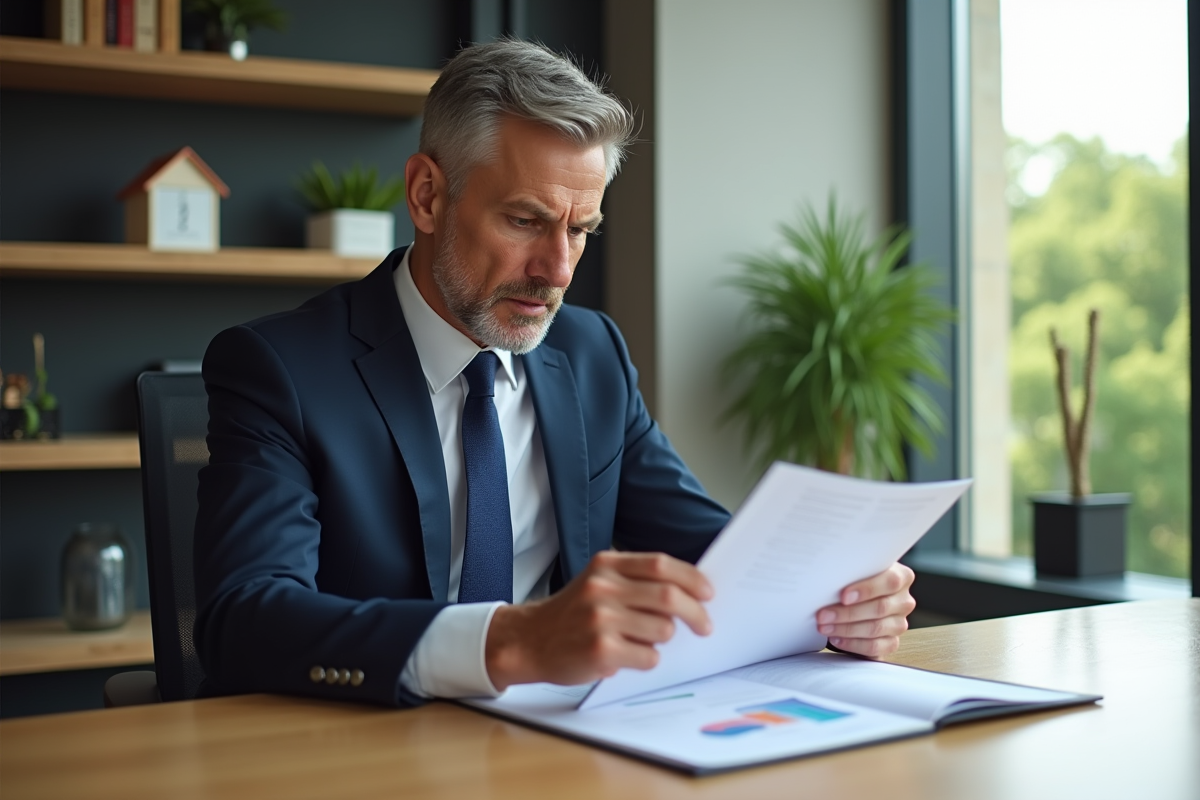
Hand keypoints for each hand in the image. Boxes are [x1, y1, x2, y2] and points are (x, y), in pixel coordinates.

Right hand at [484, 551, 713, 690]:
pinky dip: (649, 659)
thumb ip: (635, 580)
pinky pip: (649, 656)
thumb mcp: (598, 582)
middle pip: (669, 596)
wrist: (529, 640)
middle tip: (705, 625)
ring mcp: (601, 619)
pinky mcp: (601, 650)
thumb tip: (690, 591)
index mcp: (606, 565)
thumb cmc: (572, 613)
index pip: (661, 565)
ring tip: (646, 641)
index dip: (692, 578)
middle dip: (696, 613)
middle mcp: (602, 588)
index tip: (708, 592)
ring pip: (663, 630)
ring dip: (665, 639)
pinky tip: (629, 656)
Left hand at [816, 563, 915, 657]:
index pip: (891, 581)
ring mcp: (899, 623)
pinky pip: (874, 647)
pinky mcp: (891, 642)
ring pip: (876, 628)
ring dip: (846, 629)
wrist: (857, 601)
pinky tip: (837, 639)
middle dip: (848, 613)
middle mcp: (904, 601)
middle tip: (823, 615)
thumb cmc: (854, 582)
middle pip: (881, 608)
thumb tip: (830, 577)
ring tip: (825, 627)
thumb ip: (852, 572)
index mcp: (901, 577)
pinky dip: (853, 644)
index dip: (867, 589)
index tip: (843, 596)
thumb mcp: (856, 572)